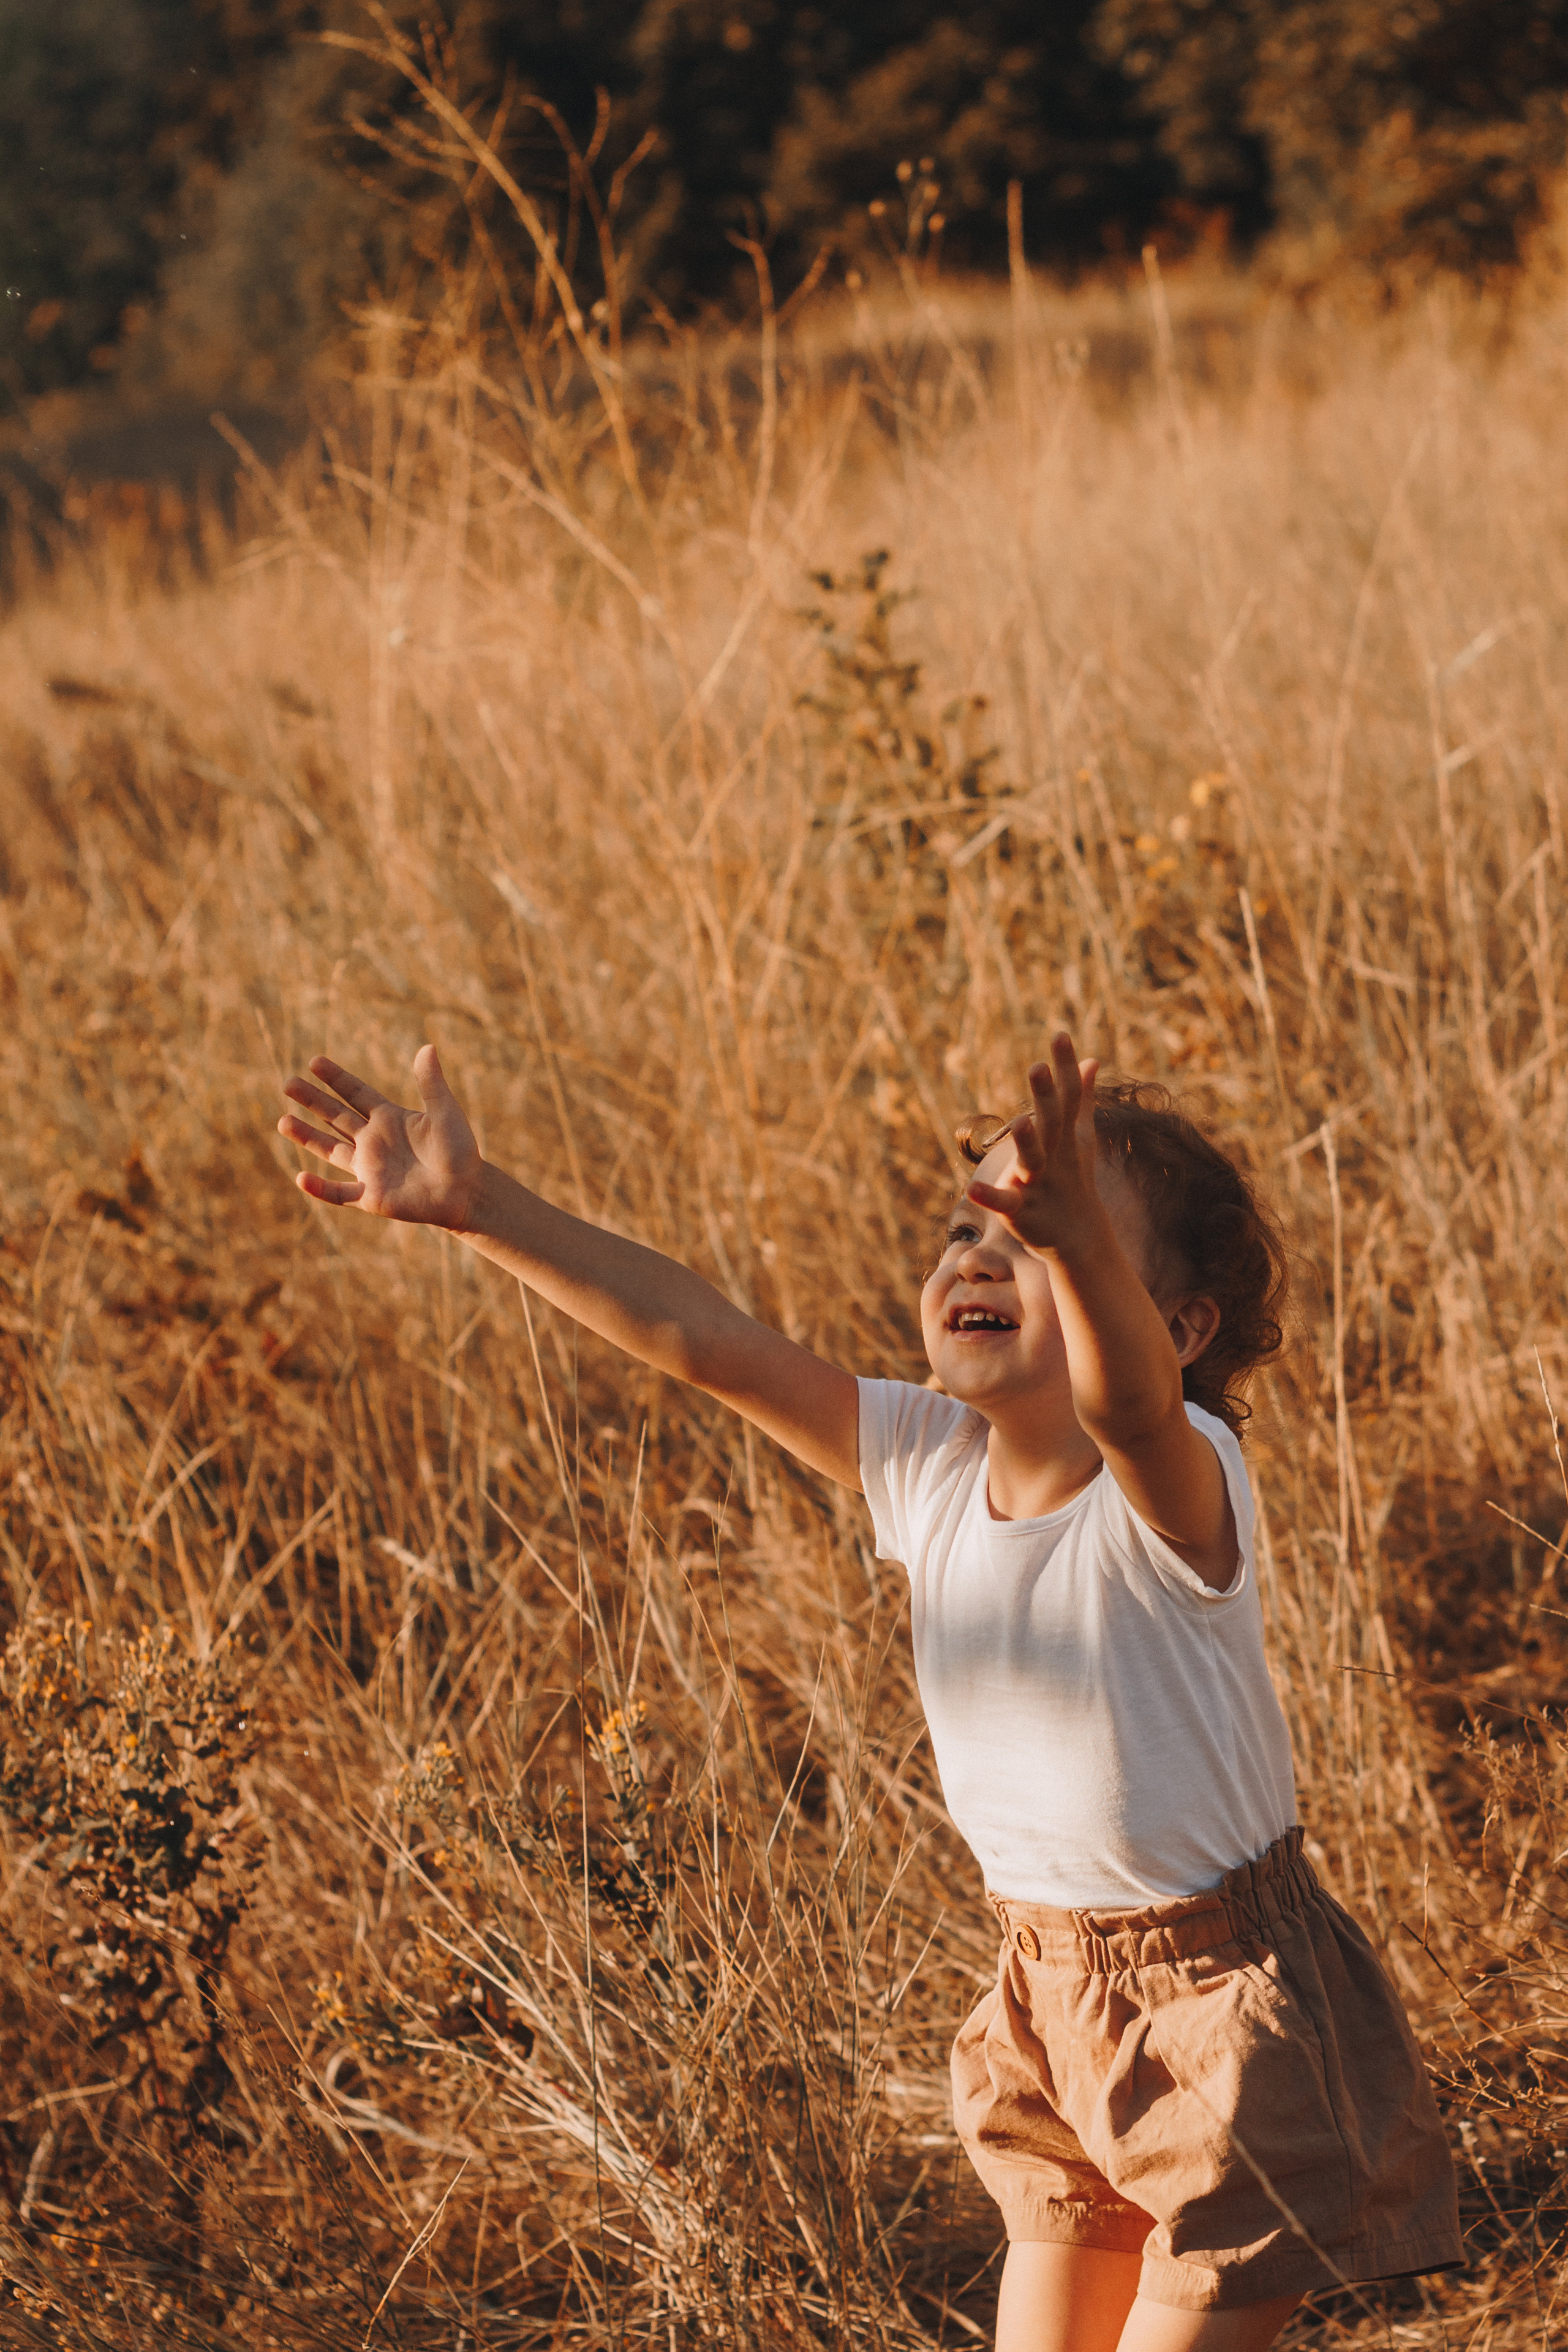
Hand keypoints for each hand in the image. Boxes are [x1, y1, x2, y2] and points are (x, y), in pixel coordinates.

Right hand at [277, 1046, 481, 1228]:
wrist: (467, 1191)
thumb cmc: (460, 1150)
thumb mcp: (445, 1113)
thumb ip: (431, 1084)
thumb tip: (428, 1047)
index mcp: (389, 1118)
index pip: (356, 1093)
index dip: (336, 1078)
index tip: (314, 1061)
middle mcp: (373, 1140)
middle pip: (335, 1116)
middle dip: (312, 1100)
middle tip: (287, 1083)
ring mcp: (369, 1168)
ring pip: (330, 1149)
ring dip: (307, 1137)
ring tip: (282, 1121)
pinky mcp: (370, 1196)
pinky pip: (339, 1193)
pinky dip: (320, 1188)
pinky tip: (301, 1178)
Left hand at [965, 1033, 1100, 1255]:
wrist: (1076, 1236)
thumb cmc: (1073, 1178)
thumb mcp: (1079, 1137)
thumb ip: (1081, 1097)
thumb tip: (1091, 1059)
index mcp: (1064, 1137)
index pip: (1068, 1098)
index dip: (1065, 1068)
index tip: (1059, 1034)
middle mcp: (1054, 1156)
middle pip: (1051, 1123)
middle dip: (1046, 1097)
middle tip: (1037, 1067)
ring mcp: (1038, 1183)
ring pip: (1033, 1159)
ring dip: (1027, 1142)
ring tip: (1019, 1121)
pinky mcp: (1021, 1209)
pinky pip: (1004, 1201)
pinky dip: (989, 1195)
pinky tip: (971, 1187)